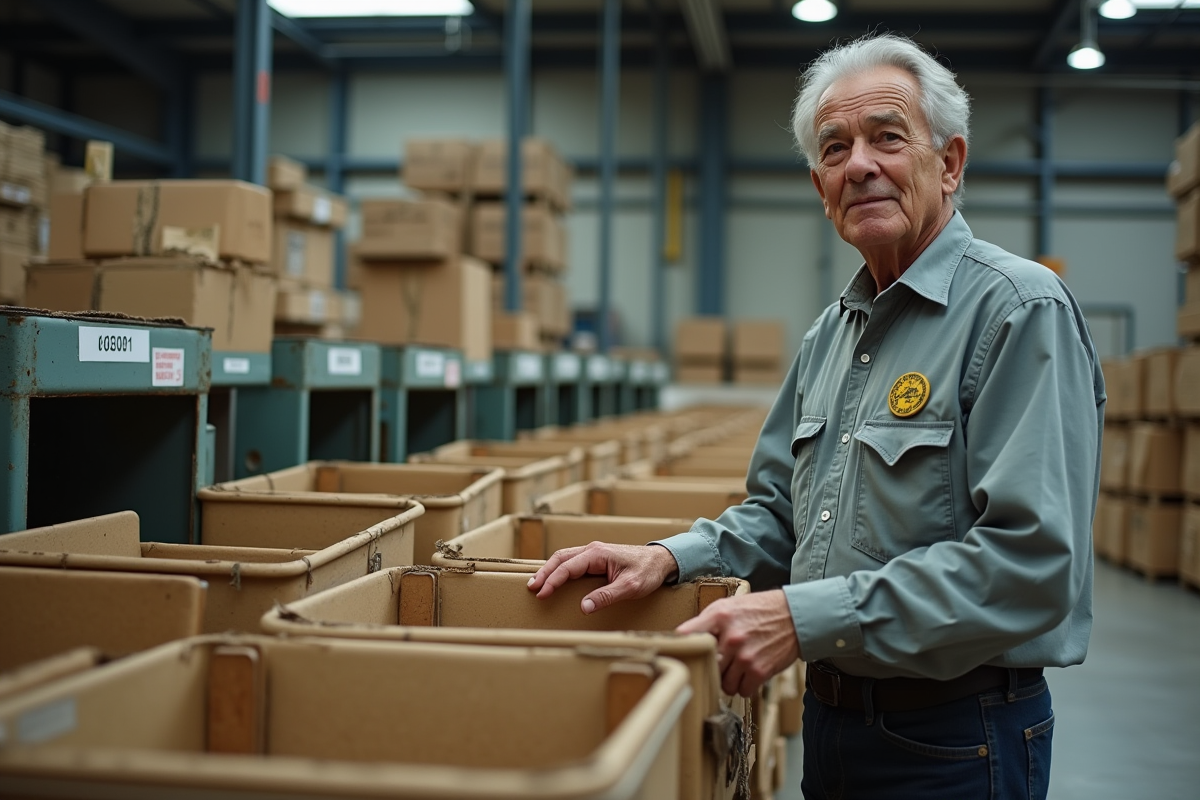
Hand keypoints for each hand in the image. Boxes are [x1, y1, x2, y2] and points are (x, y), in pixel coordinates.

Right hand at [527, 543, 678, 613]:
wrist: (661, 560)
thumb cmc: (647, 572)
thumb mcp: (630, 587)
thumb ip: (606, 596)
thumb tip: (584, 607)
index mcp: (598, 554)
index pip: (567, 567)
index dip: (552, 580)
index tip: (541, 594)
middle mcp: (592, 550)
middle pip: (560, 558)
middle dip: (544, 572)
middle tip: (531, 588)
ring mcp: (594, 552)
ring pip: (564, 558)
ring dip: (550, 570)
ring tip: (537, 584)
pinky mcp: (596, 558)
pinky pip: (572, 561)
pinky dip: (559, 569)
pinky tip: (554, 578)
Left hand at [676, 590, 800, 696]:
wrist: (795, 616)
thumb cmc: (759, 611)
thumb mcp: (729, 605)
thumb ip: (707, 621)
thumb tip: (684, 639)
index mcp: (719, 616)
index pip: (686, 635)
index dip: (680, 647)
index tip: (678, 655)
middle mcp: (730, 636)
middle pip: (706, 665)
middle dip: (711, 667)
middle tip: (719, 663)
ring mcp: (745, 656)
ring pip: (723, 683)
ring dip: (729, 679)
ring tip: (738, 667)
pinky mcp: (759, 671)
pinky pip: (742, 691)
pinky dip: (745, 686)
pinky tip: (749, 673)